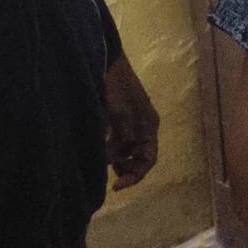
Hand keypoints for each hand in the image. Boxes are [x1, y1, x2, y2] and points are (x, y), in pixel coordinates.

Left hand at [104, 57, 158, 188]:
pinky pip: (117, 141)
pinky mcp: (119, 118)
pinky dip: (109, 148)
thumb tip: (108, 159)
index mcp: (149, 126)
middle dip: (124, 167)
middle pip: (138, 157)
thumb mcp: (118, 113)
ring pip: (126, 150)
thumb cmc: (117, 86)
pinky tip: (97, 148)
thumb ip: (116, 137)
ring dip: (115, 158)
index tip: (116, 186)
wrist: (108, 61)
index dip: (135, 176)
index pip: (148, 160)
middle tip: (107, 175)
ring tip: (100, 160)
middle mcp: (143, 127)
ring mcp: (131, 122)